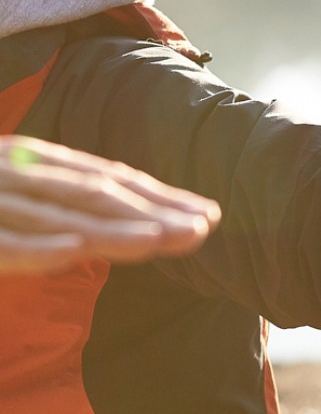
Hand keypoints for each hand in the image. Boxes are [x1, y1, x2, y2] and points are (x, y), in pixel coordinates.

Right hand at [0, 136, 220, 273]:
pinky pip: (3, 241)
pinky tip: (75, 250)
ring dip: (110, 227)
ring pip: (57, 215)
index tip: (207, 214)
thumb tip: (108, 219)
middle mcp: (18, 174)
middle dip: (151, 211)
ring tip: (159, 239)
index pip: (108, 180)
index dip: (159, 196)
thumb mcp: (12, 190)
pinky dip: (36, 247)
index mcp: (34, 162)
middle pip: (93, 194)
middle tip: (202, 228)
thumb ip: (55, 199)